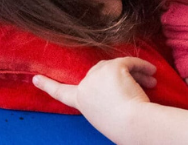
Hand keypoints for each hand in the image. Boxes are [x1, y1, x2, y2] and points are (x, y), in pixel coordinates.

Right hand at [33, 57, 156, 140]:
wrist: (130, 123)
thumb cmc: (123, 126)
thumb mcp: (105, 114)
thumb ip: (103, 99)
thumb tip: (120, 87)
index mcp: (81, 102)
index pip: (61, 92)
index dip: (48, 85)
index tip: (35, 78)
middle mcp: (85, 86)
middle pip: (102, 73)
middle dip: (121, 78)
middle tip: (143, 86)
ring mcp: (97, 74)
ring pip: (118, 67)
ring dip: (135, 74)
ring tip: (151, 83)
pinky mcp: (112, 67)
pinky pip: (129, 62)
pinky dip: (142, 66)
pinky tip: (152, 74)